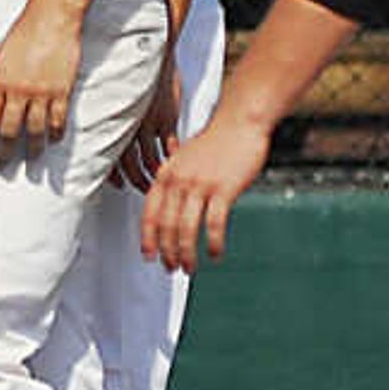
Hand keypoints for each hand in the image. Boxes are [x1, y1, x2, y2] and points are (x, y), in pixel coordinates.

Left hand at [0, 0, 83, 155]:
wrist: (51, 18)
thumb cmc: (22, 34)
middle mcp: (16, 90)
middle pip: (8, 130)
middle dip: (4, 150)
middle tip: (4, 162)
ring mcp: (40, 92)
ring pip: (34, 130)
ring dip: (32, 147)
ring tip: (32, 157)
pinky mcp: (61, 90)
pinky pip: (58, 120)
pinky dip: (55, 133)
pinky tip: (53, 139)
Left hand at [115, 49, 183, 191]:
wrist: (156, 57)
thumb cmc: (137, 78)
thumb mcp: (122, 99)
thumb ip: (118, 119)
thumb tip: (110, 137)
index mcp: (114, 121)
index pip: (110, 156)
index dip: (114, 175)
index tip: (119, 185)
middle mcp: (128, 125)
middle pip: (130, 164)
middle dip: (136, 181)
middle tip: (144, 188)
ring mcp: (149, 123)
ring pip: (151, 159)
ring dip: (155, 173)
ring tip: (160, 179)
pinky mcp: (167, 118)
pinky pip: (169, 147)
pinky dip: (172, 158)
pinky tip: (174, 162)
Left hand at [140, 114, 274, 271]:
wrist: (240, 121)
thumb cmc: (215, 142)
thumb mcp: (184, 158)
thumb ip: (174, 180)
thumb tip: (169, 209)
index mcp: (166, 174)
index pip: (150, 213)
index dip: (148, 238)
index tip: (148, 255)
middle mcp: (179, 180)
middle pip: (167, 226)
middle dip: (167, 252)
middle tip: (172, 267)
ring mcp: (201, 185)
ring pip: (187, 229)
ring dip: (187, 253)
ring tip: (189, 267)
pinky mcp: (223, 189)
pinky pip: (214, 224)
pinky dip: (213, 243)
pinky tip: (215, 253)